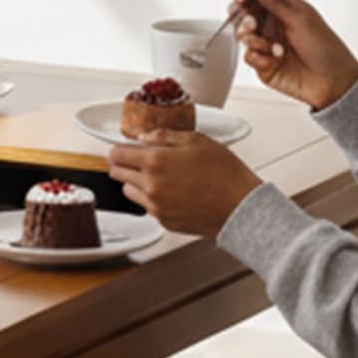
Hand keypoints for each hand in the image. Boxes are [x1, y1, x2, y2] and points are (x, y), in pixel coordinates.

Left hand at [108, 131, 260, 237]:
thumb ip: (165, 136)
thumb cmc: (225, 173)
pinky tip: (174, 192)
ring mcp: (155, 206)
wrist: (240, 207)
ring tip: (161, 176)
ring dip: (137, 182)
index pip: (117, 154)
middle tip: (139, 160)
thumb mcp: (197, 141)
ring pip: (129, 191)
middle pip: (117, 173)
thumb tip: (144, 136)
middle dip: (124, 164)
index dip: (120, 149)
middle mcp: (150, 186)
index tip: (125, 149)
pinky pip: (148, 207)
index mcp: (155, 163)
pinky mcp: (163, 221)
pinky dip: (153, 199)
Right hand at [234, 0, 357, 111]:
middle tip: (252, 22)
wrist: (332, 81)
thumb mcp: (301, 18)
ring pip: (242, 34)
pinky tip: (277, 57)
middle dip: (243, 16)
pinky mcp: (262, 63)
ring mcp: (265, 43)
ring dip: (253, 38)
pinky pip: (248, 56)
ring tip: (272, 45)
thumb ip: (275, 1)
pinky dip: (260, 56)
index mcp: (282, 7)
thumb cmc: (326, 47)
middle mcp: (271, 23)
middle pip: (242, 12)